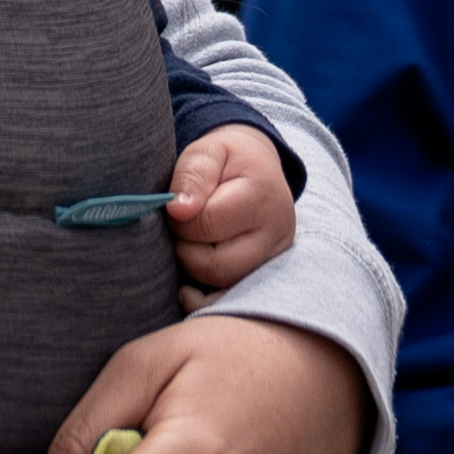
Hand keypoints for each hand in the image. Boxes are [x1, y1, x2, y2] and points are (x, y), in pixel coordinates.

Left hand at [165, 125, 293, 293]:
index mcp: (262, 196)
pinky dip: (204, 298)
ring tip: (191, 242)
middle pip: (216, 265)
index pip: (207, 224)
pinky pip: (230, 303)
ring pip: (222, 286)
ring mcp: (275, 261)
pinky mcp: (266, 279)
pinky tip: (190, 284)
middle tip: (180, 229)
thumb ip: (193, 173)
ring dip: (195, 268)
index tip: (176, 206)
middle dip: (186, 249)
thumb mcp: (209, 149)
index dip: (180, 219)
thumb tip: (178, 210)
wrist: (259, 170)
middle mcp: (277, 234)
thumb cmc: (228, 160)